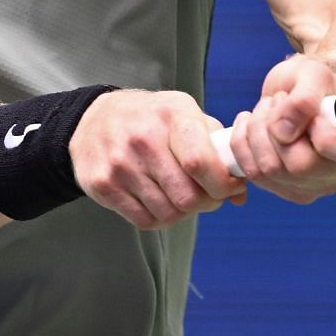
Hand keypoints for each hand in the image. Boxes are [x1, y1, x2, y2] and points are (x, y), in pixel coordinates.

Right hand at [70, 89, 246, 229]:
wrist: (94, 119)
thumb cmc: (152, 118)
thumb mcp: (186, 115)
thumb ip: (217, 149)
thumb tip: (241, 194)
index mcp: (171, 115)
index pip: (200, 162)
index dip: (222, 184)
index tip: (229, 187)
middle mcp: (143, 138)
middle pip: (188, 197)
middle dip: (207, 203)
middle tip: (208, 197)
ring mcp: (120, 163)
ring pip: (168, 213)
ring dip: (183, 212)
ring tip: (181, 196)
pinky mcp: (103, 185)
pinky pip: (144, 220)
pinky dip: (160, 219)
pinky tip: (160, 201)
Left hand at [224, 56, 335, 204]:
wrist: (300, 91)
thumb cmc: (316, 84)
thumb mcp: (314, 75)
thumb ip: (305, 98)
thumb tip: (283, 131)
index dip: (324, 134)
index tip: (314, 113)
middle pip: (300, 166)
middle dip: (277, 126)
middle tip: (279, 100)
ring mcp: (313, 186)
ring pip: (270, 169)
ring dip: (258, 129)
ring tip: (268, 107)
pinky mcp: (285, 189)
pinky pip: (253, 173)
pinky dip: (242, 142)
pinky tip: (250, 123)